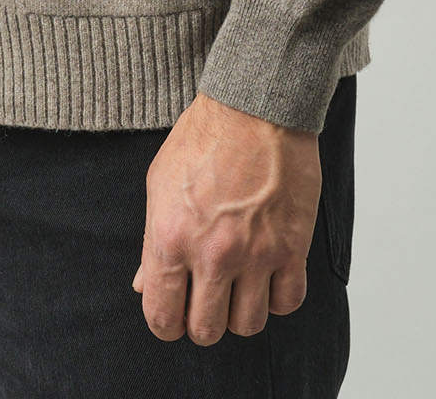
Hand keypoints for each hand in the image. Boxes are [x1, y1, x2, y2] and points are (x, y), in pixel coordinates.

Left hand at [133, 90, 320, 344]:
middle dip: (202, 321)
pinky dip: (277, 297)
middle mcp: (212, 254)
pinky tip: (268, 276)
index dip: (165, 323)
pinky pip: (288, 302)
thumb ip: (151, 242)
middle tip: (205, 299)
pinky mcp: (292, 247)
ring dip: (240, 312)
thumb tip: (143, 285)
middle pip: (206, 330)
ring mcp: (255, 253)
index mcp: (170, 237)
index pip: (161, 317)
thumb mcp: (159, 184)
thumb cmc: (204, 138)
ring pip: (248, 325)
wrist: (254, 106)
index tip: (173, 314)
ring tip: (237, 287)